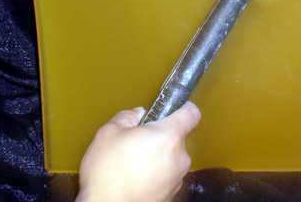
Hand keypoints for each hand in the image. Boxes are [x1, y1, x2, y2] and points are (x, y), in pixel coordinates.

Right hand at [76, 102, 201, 201]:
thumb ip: (127, 116)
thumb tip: (135, 115)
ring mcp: (176, 178)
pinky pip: (166, 176)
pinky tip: (135, 177)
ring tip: (132, 163)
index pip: (191, 113)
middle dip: (159, 136)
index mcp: (169, 136)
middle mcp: (179, 157)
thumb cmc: (109, 176)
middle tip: (137, 141)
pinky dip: (154, 174)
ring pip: (170, 158)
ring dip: (156, 157)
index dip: (183, 107)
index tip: (174, 107)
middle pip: (176, 138)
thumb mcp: (109, 133)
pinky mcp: (170, 194)